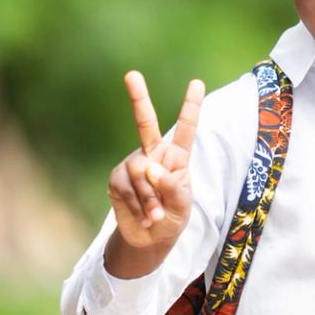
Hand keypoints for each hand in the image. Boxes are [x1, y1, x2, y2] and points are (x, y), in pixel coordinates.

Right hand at [108, 70, 204, 250]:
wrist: (149, 239)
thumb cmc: (172, 218)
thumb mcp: (182, 205)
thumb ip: (171, 186)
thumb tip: (149, 166)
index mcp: (176, 157)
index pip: (185, 129)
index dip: (190, 107)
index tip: (197, 82)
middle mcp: (153, 154)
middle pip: (145, 123)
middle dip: (138, 98)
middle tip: (131, 74)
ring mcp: (133, 165)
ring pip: (140, 173)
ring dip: (150, 199)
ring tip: (156, 216)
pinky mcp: (117, 179)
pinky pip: (127, 188)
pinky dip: (138, 205)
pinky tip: (144, 217)